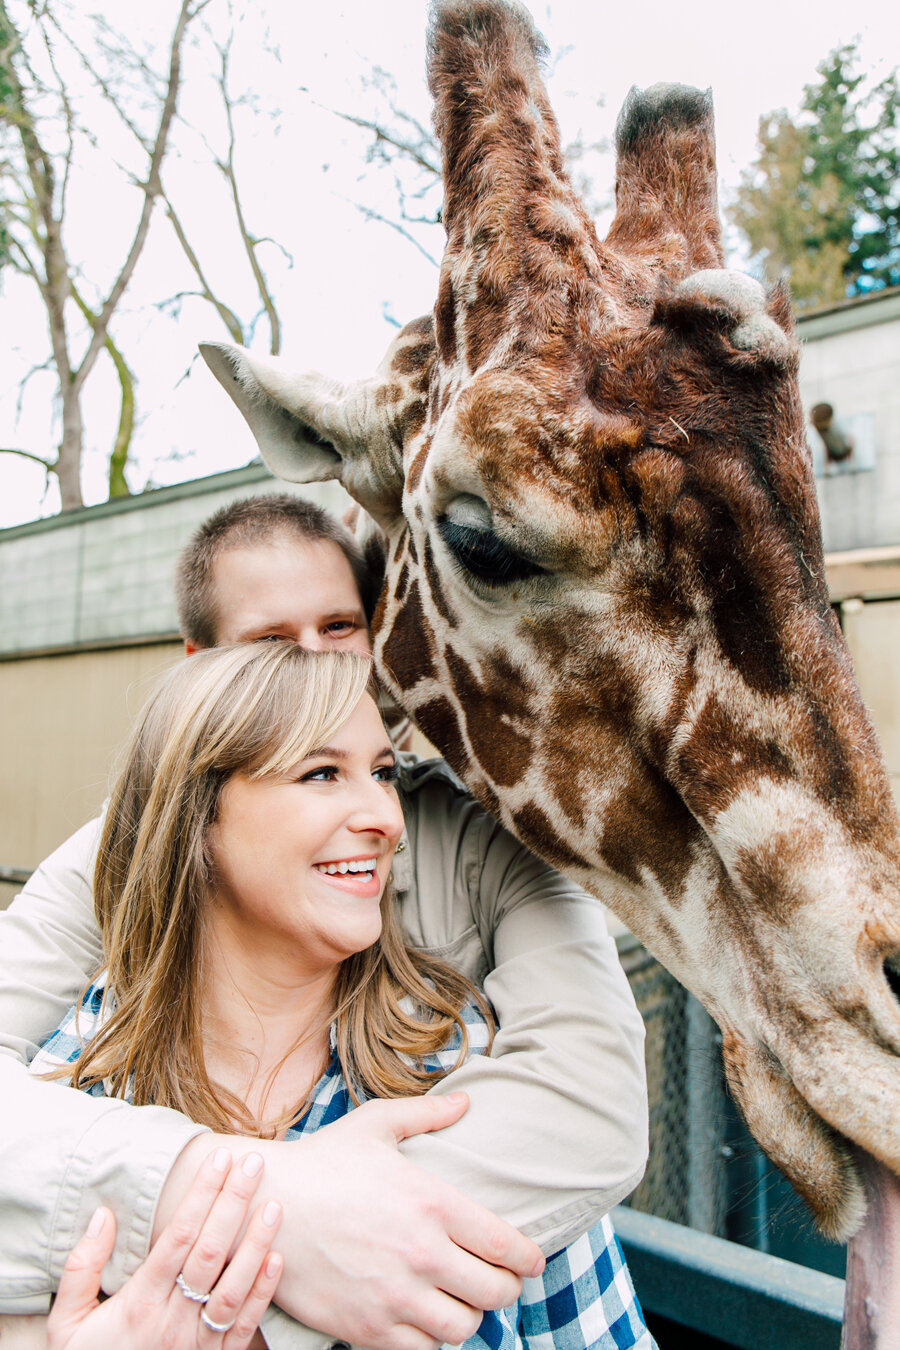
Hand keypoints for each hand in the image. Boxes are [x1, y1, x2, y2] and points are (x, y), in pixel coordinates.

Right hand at [48, 1149, 282, 1349]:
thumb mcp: (67, 1321)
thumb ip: (81, 1268)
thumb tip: (103, 1216)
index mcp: (139, 1302)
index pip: (178, 1237)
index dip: (201, 1195)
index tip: (219, 1160)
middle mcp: (171, 1321)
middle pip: (209, 1253)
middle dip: (233, 1203)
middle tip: (253, 1164)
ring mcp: (196, 1344)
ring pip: (233, 1289)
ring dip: (255, 1244)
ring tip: (274, 1206)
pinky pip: (243, 1327)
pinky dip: (263, 1293)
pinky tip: (277, 1260)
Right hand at [158, 1092, 543, 1349]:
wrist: (263, 1206)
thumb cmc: (322, 1160)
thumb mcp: (375, 1124)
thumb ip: (427, 1115)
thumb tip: (466, 1103)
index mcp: (432, 1202)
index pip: (505, 1245)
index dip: (528, 1258)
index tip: (531, 1261)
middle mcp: (422, 1253)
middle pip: (495, 1292)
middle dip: (504, 1288)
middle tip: (498, 1281)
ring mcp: (395, 1296)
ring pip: (462, 1328)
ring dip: (468, 1316)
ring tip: (460, 1300)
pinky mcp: (368, 1328)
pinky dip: (430, 1339)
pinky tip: (425, 1318)